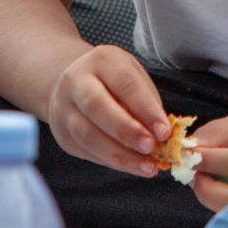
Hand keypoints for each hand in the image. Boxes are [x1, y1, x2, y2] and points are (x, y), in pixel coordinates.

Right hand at [47, 45, 170, 176]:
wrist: (73, 85)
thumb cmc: (114, 82)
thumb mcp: (133, 78)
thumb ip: (146, 103)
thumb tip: (161, 135)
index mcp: (102, 61)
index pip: (124, 84)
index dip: (145, 110)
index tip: (165, 132)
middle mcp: (76, 81)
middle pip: (96, 106)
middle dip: (126, 131)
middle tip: (150, 147)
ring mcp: (64, 109)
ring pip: (88, 135)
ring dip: (120, 155)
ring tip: (148, 166)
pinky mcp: (62, 134)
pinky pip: (87, 152)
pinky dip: (113, 162)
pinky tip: (134, 166)